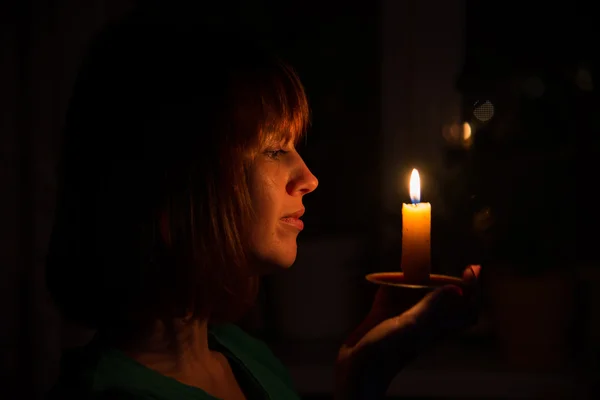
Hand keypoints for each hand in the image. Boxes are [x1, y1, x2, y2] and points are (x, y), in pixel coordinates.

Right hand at [335, 265, 480, 399]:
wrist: (357, 369)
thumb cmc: (387, 351)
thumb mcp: (412, 325)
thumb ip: (430, 306)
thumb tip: (455, 289)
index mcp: (435, 327)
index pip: (467, 310)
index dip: (473, 291)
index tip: (471, 269)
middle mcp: (422, 322)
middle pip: (446, 302)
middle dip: (451, 282)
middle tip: (455, 265)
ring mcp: (401, 319)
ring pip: (418, 297)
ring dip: (420, 280)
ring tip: (419, 264)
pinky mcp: (381, 317)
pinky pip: (390, 296)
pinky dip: (391, 284)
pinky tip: (389, 275)